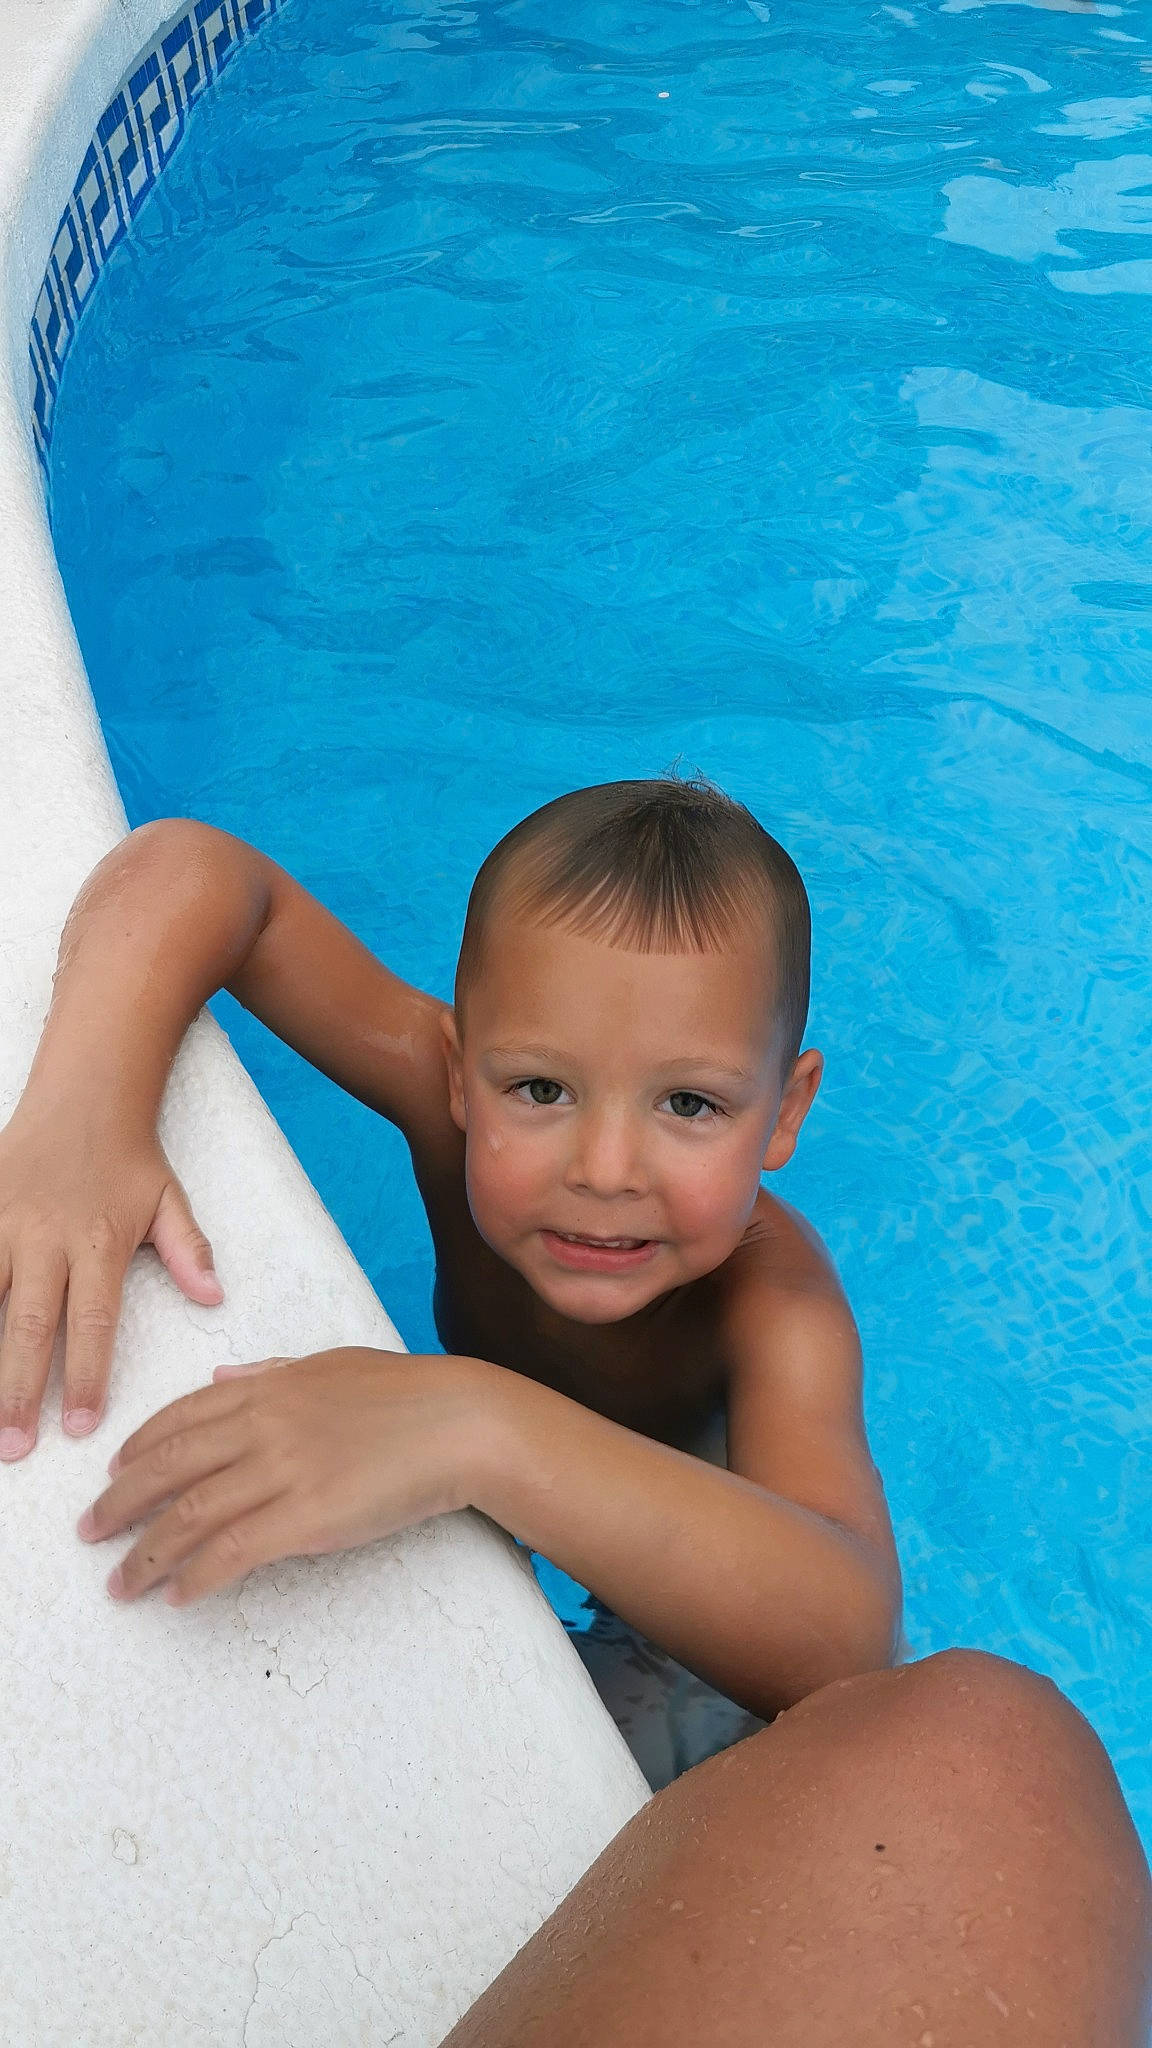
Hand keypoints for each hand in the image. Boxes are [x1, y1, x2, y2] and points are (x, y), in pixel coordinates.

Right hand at [0, 1103, 221, 1458]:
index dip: (88, 1375)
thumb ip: (187, 1252)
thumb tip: (213, 1297)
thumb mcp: (168, 1201)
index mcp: (98, 1243)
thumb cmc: (128, 1158)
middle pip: (29, 1325)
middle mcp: (45, 1239)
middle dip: (20, 1391)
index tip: (83, 1427)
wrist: (83, 1095)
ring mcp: (3, 1225)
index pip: (94, 1322)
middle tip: (15, 1447)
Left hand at [76, 1347, 490, 1604]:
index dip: (138, 1449)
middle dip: (119, 1504)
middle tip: (90, 1533)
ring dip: (146, 1554)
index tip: (113, 1475)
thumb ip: (273, 1371)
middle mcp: (265, 1424)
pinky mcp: (307, 1517)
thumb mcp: (333, 1364)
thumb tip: (224, 1374)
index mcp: (269, 1385)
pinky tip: (178, 1595)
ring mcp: (284, 1470)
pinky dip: (196, 1576)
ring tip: (122, 1583)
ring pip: (190, 1516)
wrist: (462, 1423)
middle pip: (169, 1468)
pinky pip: (232, 1552)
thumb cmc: (409, 1395)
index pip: (181, 1417)